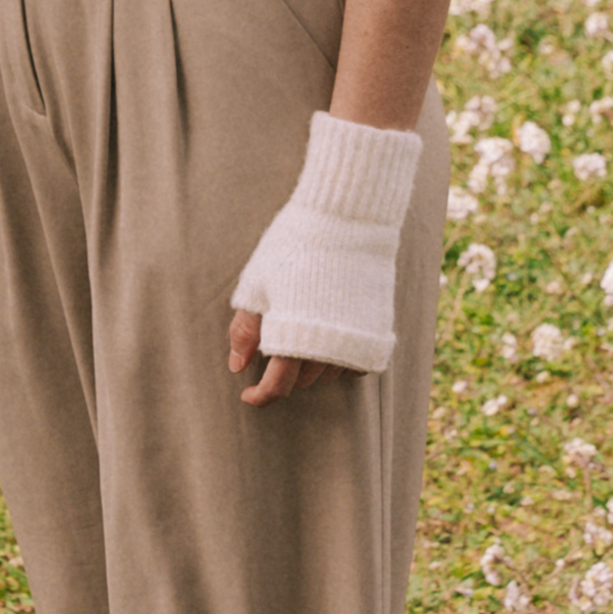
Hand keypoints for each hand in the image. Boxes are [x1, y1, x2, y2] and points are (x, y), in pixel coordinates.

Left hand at [223, 115, 419, 411]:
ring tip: (297, 344)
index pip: (277, 386)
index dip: (260, 396)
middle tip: (270, 360)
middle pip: (302, 382)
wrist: (348, 217)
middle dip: (282, 378)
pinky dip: (338, 363)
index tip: (249, 395)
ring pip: (328, 375)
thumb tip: (237, 366)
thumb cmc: (294, 246)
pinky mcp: (375, 330)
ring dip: (309, 370)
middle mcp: (327, 347)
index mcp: (293, 338)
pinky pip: (355, 365)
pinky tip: (326, 346)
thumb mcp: (258, 284)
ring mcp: (356, 340)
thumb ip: (245, 330)